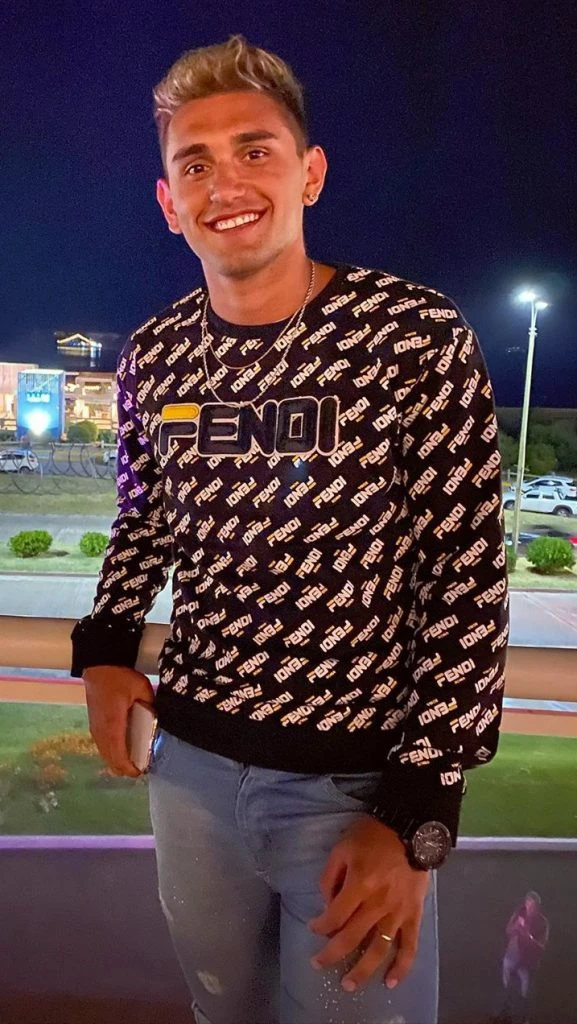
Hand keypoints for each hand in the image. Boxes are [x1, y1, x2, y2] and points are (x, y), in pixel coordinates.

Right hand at [83, 665, 154, 776]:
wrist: (99, 665)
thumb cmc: (120, 677)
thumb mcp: (142, 689)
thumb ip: (150, 707)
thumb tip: (157, 722)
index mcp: (113, 724)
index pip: (119, 756)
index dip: (130, 768)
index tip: (143, 771)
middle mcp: (101, 731)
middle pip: (111, 761)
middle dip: (126, 768)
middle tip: (142, 766)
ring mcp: (95, 729)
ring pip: (105, 755)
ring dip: (118, 761)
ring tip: (135, 759)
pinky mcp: (94, 725)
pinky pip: (103, 747)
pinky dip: (113, 753)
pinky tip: (125, 749)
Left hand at [309, 816, 429, 991]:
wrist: (410, 830)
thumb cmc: (373, 836)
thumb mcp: (342, 848)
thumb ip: (330, 876)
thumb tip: (327, 904)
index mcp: (359, 885)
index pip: (334, 917)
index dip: (320, 926)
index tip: (314, 928)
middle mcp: (378, 904)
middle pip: (351, 938)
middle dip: (331, 955)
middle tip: (318, 965)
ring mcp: (398, 912)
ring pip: (378, 949)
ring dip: (362, 971)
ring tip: (349, 985)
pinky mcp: (414, 914)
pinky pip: (409, 945)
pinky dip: (402, 967)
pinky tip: (391, 982)